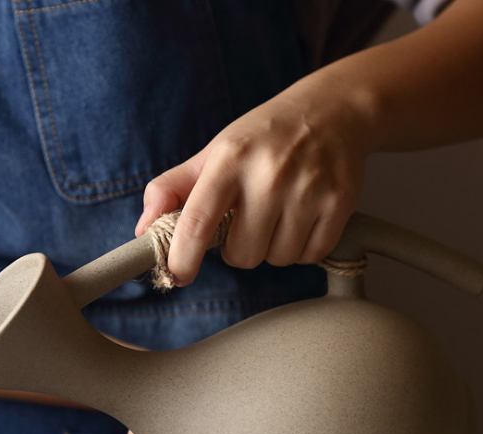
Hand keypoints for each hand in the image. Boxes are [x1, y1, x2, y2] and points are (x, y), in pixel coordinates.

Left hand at [135, 71, 377, 284]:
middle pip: (241, 255)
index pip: (197, 223)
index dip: (182, 258)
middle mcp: (270, 173)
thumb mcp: (213, 153)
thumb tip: (142, 230)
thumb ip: (171, 189)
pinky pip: (309, 256)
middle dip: (238, 249)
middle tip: (247, 222)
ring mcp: (309, 188)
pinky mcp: (340, 202)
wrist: (333, 110)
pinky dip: (302, 248)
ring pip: (276, 259)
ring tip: (277, 215)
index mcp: (229, 159)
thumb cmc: (262, 138)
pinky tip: (301, 218)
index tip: (178, 275)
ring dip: (271, 248)